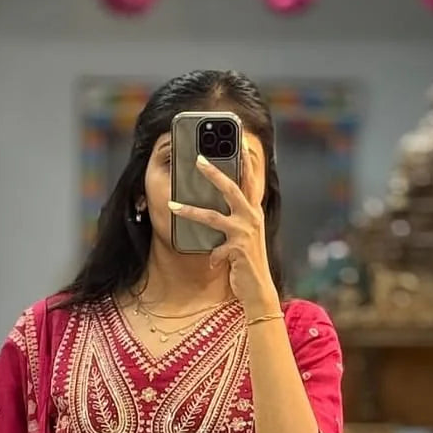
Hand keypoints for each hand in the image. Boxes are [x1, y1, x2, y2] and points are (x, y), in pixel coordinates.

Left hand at [168, 143, 279, 317]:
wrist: (259, 290)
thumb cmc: (249, 264)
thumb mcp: (244, 238)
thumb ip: (234, 222)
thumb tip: (216, 214)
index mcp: (254, 213)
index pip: (250, 181)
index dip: (245, 161)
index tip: (239, 142)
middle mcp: (252, 218)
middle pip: (231, 188)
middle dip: (213, 171)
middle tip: (197, 158)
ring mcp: (245, 233)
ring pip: (213, 216)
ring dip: (190, 211)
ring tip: (172, 206)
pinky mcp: (238, 249)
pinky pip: (216, 249)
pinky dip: (213, 257)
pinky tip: (213, 264)